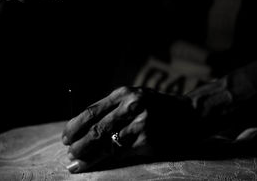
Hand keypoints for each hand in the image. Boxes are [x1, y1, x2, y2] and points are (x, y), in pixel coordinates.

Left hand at [62, 86, 204, 172]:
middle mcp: (132, 106)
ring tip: (77, 162)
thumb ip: (113, 108)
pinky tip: (97, 163)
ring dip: (88, 155)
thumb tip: (84, 128)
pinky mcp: (150, 142)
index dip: (75, 126)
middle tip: (70, 153)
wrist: (191, 113)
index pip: (92, 111)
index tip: (65, 137)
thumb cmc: (158, 107)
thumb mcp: (135, 97)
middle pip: (96, 129)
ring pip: (107, 144)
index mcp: (125, 93)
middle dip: (79, 144)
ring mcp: (142, 124)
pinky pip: (122, 153)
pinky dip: (107, 160)